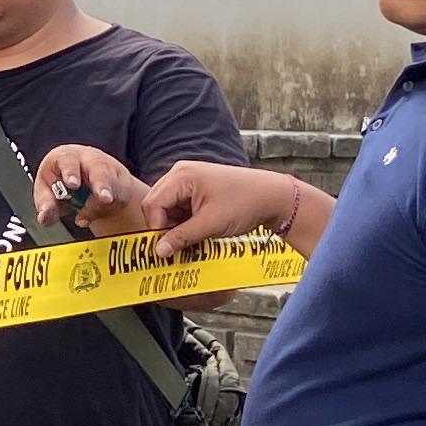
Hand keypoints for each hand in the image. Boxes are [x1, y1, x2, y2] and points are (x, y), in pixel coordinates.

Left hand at [32, 144, 148, 236]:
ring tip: (108, 204)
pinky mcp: (122, 182)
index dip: (70, 172)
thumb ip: (46, 204)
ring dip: (111, 196)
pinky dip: (114, 206)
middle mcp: (88, 159)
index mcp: (65, 157)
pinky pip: (122, 195)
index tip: (72, 184)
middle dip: (101, 183)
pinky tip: (106, 211)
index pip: (68, 161)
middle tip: (104, 198)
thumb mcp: (47, 191)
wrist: (83, 181)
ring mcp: (108, 169)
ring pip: (113, 183)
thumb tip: (44, 218)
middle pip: (98, 168)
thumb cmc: (60, 182)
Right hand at [137, 161, 303, 258]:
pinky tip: (195, 231)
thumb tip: (159, 252)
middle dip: (163, 227)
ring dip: (174, 225)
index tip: (164, 248)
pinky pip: (179, 206)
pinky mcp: (196, 187)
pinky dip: (183, 221)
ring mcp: (188, 179)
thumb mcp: (211, 224)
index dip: (155, 228)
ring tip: (190, 239)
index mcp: (182, 176)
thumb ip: (182, 237)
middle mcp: (181, 173)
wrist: (273, 196)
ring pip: (167, 207)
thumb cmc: (245, 204)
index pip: (153, 204)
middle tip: (175, 246)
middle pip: (156, 204)